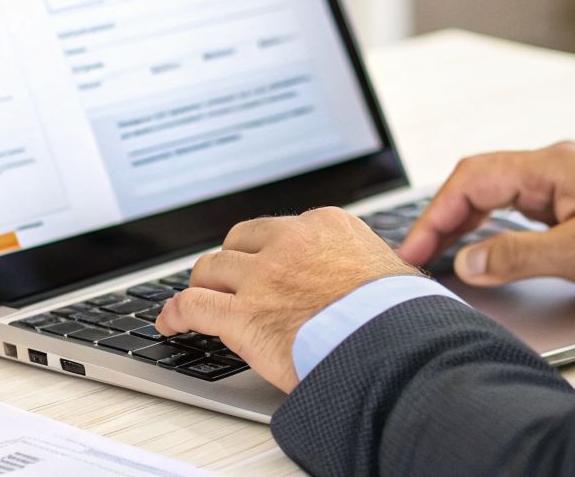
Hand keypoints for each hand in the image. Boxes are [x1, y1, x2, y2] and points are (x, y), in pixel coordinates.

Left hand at [157, 208, 419, 392]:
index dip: (265, 252)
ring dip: (204, 285)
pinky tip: (171, 323)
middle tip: (228, 282)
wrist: (397, 348)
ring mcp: (263, 277)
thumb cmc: (403, 319)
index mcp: (326, 226)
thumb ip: (365, 267)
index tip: (261, 265)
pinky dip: (175, 313)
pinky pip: (193, 304)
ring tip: (198, 300)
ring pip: (211, 268)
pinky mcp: (243, 315)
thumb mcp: (391, 272)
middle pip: (239, 243)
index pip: (279, 229)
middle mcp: (290, 243)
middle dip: (230, 263)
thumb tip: (370, 281)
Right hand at [398, 142, 574, 295]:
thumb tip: (469, 262)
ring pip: (495, 192)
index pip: (472, 179)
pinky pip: (517, 204)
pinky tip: (481, 245)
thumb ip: (520, 257)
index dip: (435, 214)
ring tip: (437, 253)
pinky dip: (490, 223)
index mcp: (550, 167)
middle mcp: (553, 165)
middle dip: (440, 217)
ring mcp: (564, 179)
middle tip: (415, 255)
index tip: (414, 249)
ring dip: (463, 220)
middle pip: (477, 181)